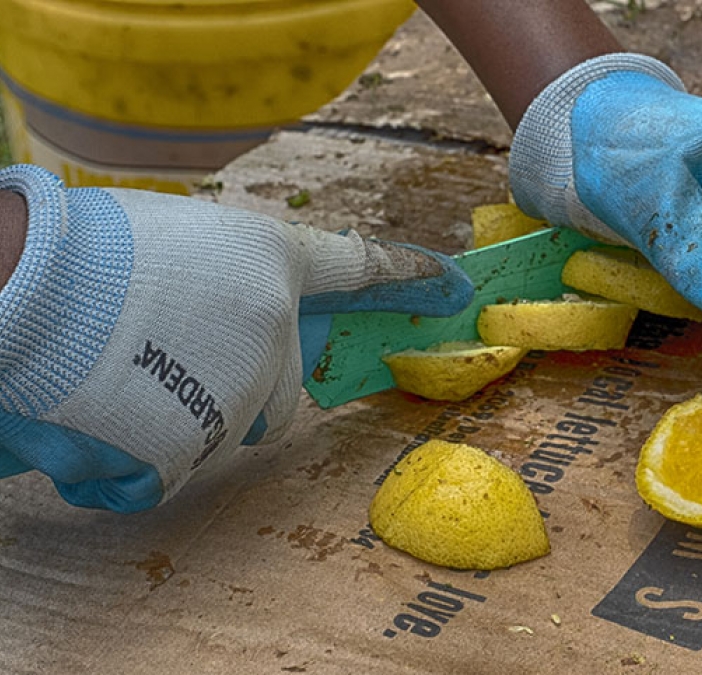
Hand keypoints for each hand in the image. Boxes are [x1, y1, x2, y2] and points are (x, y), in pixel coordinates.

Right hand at [0, 165, 472, 511]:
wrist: (17, 292)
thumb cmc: (86, 252)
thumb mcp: (178, 239)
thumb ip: (233, 282)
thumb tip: (240, 321)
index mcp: (271, 262)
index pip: (361, 267)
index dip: (410, 276)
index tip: (453, 285)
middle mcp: (276, 330)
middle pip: (280, 385)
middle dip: (234, 381)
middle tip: (162, 353)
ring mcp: (239, 394)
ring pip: (225, 427)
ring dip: (178, 415)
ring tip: (112, 375)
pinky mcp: (191, 452)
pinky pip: (170, 467)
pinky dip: (131, 453)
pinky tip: (94, 415)